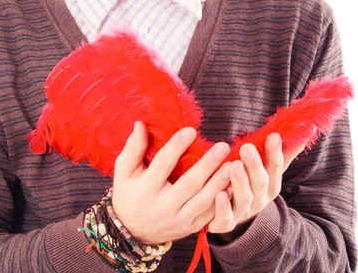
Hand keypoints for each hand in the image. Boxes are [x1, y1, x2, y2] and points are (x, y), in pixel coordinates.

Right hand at [112, 121, 231, 243]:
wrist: (131, 234)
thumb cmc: (128, 194)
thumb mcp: (124, 172)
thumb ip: (133, 148)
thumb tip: (140, 124)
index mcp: (146, 190)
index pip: (163, 164)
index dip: (177, 146)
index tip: (191, 130)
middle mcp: (163, 207)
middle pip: (189, 184)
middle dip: (208, 165)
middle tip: (222, 146)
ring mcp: (178, 220)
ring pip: (203, 201)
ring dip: (220, 183)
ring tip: (233, 165)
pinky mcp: (190, 228)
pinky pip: (209, 215)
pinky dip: (223, 201)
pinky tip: (233, 185)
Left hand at [208, 133, 305, 237]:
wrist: (236, 217)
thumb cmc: (252, 184)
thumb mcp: (269, 170)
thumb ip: (284, 152)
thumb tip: (306, 130)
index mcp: (271, 186)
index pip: (276, 168)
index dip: (275, 153)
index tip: (272, 136)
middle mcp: (260, 199)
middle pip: (260, 183)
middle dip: (255, 165)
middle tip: (247, 148)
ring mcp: (244, 212)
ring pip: (244, 198)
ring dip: (240, 182)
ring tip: (234, 165)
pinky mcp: (227, 223)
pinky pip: (226, 218)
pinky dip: (223, 207)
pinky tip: (219, 194)